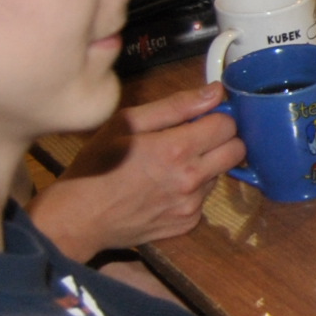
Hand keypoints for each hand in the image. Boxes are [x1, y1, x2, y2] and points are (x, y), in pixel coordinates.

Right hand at [31, 83, 244, 258]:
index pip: (228, 125)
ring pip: (220, 174)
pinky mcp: (187, 223)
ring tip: (171, 165)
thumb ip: (176, 106)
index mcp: (177, 149)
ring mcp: (192, 205)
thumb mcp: (127, 122)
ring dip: (206, 165)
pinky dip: (192, 189)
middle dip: (223, 139)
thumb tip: (215, 91)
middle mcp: (191, 180)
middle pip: (236, 150)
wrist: (79, 217)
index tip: (203, 117)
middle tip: (196, 137)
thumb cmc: (97, 164)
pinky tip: (165, 187)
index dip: (217, 116)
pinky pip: (204, 198)